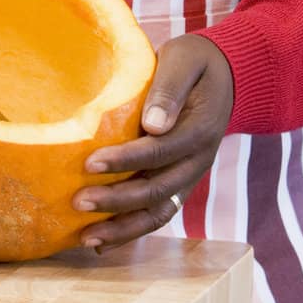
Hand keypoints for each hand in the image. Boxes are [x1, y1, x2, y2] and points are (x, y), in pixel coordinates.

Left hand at [71, 35, 233, 249]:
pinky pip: (157, 214)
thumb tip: (153, 125)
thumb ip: (169, 89)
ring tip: (86, 239)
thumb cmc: (195, 62)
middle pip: (157, 190)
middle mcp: (197, 161)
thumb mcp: (184, 61)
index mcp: (200, 130)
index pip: (160, 151)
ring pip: (158, 213)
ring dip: (123, 228)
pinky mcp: (179, 183)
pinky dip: (131, 231)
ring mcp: (189, 176)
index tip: (90, 162)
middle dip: (116, 200)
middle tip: (77, 202)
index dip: (126, 160)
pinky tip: (101, 242)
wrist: (225, 76)